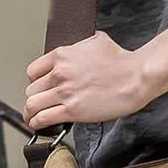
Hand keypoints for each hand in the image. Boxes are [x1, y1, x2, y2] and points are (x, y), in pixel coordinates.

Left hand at [24, 31, 149, 129]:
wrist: (136, 76)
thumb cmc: (123, 61)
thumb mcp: (97, 41)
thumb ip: (81, 46)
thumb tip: (80, 49)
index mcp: (62, 56)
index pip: (33, 71)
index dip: (36, 83)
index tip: (40, 89)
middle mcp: (59, 73)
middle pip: (31, 90)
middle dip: (36, 99)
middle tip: (40, 105)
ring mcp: (64, 92)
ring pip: (32, 105)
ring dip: (31, 114)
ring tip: (33, 119)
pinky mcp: (72, 110)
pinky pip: (44, 118)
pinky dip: (37, 124)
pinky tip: (38, 126)